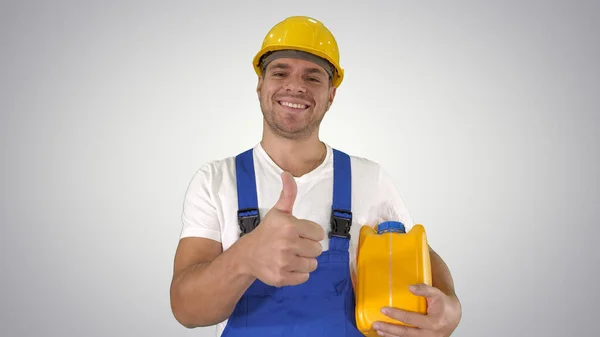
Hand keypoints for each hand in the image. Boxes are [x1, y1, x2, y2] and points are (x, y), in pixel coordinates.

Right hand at [242, 171, 324, 286]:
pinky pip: (304, 277)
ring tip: (291, 256)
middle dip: (308, 248)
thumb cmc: (267, 232)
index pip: (318, 233)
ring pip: (313, 264)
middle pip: (317, 250)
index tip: (298, 234)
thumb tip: (287, 173)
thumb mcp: (278, 211)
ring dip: (305, 261)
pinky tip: (288, 266)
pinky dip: (299, 273)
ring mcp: (284, 262)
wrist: (247, 255)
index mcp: (290, 226)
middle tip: (294, 246)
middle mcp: (287, 244)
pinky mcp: (282, 277)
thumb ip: (288, 193)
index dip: (310, 234)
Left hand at [373, 284, 461, 336]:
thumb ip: (425, 289)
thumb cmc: (444, 304)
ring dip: (391, 336)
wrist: (454, 316)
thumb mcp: (437, 294)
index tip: (383, 309)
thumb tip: (409, 287)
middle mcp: (430, 334)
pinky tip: (387, 335)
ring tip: (379, 330)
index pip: (411, 319)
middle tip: (376, 324)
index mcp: (434, 322)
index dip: (396, 315)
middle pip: (406, 333)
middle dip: (390, 329)